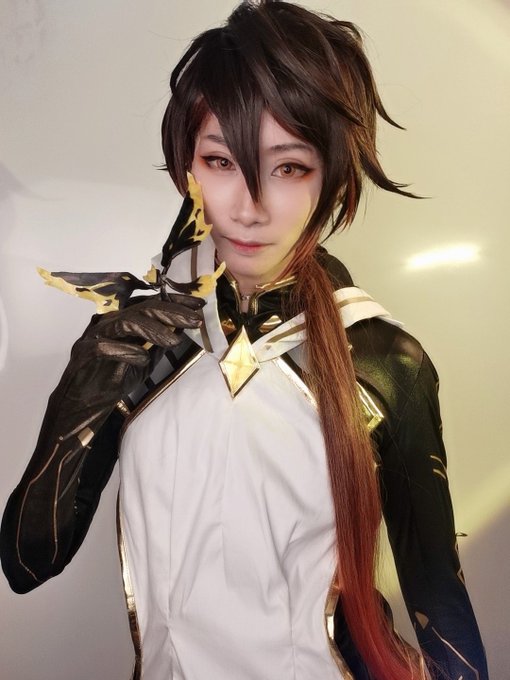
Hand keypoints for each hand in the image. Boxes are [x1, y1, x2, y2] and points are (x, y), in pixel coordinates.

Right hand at [77, 293, 203, 367]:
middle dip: (171, 312)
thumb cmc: (113, 379)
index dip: (174, 301)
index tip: (198, 304)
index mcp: (122, 320)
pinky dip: (127, 351)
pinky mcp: (84, 353)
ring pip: (125, 322)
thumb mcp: (145, 360)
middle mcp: (109, 322)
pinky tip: (142, 359)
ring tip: (174, 341)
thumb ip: (159, 343)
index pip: (150, 303)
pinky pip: (105, 347)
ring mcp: (94, 335)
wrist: (85, 403)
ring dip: (153, 330)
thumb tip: (183, 326)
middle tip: (194, 320)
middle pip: (141, 308)